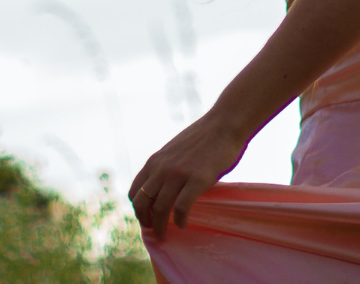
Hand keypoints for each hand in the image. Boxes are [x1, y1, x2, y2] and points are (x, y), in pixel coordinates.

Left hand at [129, 113, 247, 239]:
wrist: (225, 124)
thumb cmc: (204, 137)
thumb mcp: (174, 150)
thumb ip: (166, 167)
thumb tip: (165, 187)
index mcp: (155, 161)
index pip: (135, 192)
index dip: (138, 209)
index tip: (146, 218)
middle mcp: (162, 168)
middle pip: (143, 203)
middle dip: (145, 221)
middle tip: (154, 231)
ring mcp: (178, 174)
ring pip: (160, 209)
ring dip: (160, 226)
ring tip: (165, 235)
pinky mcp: (197, 179)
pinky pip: (181, 207)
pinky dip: (180, 220)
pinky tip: (183, 224)